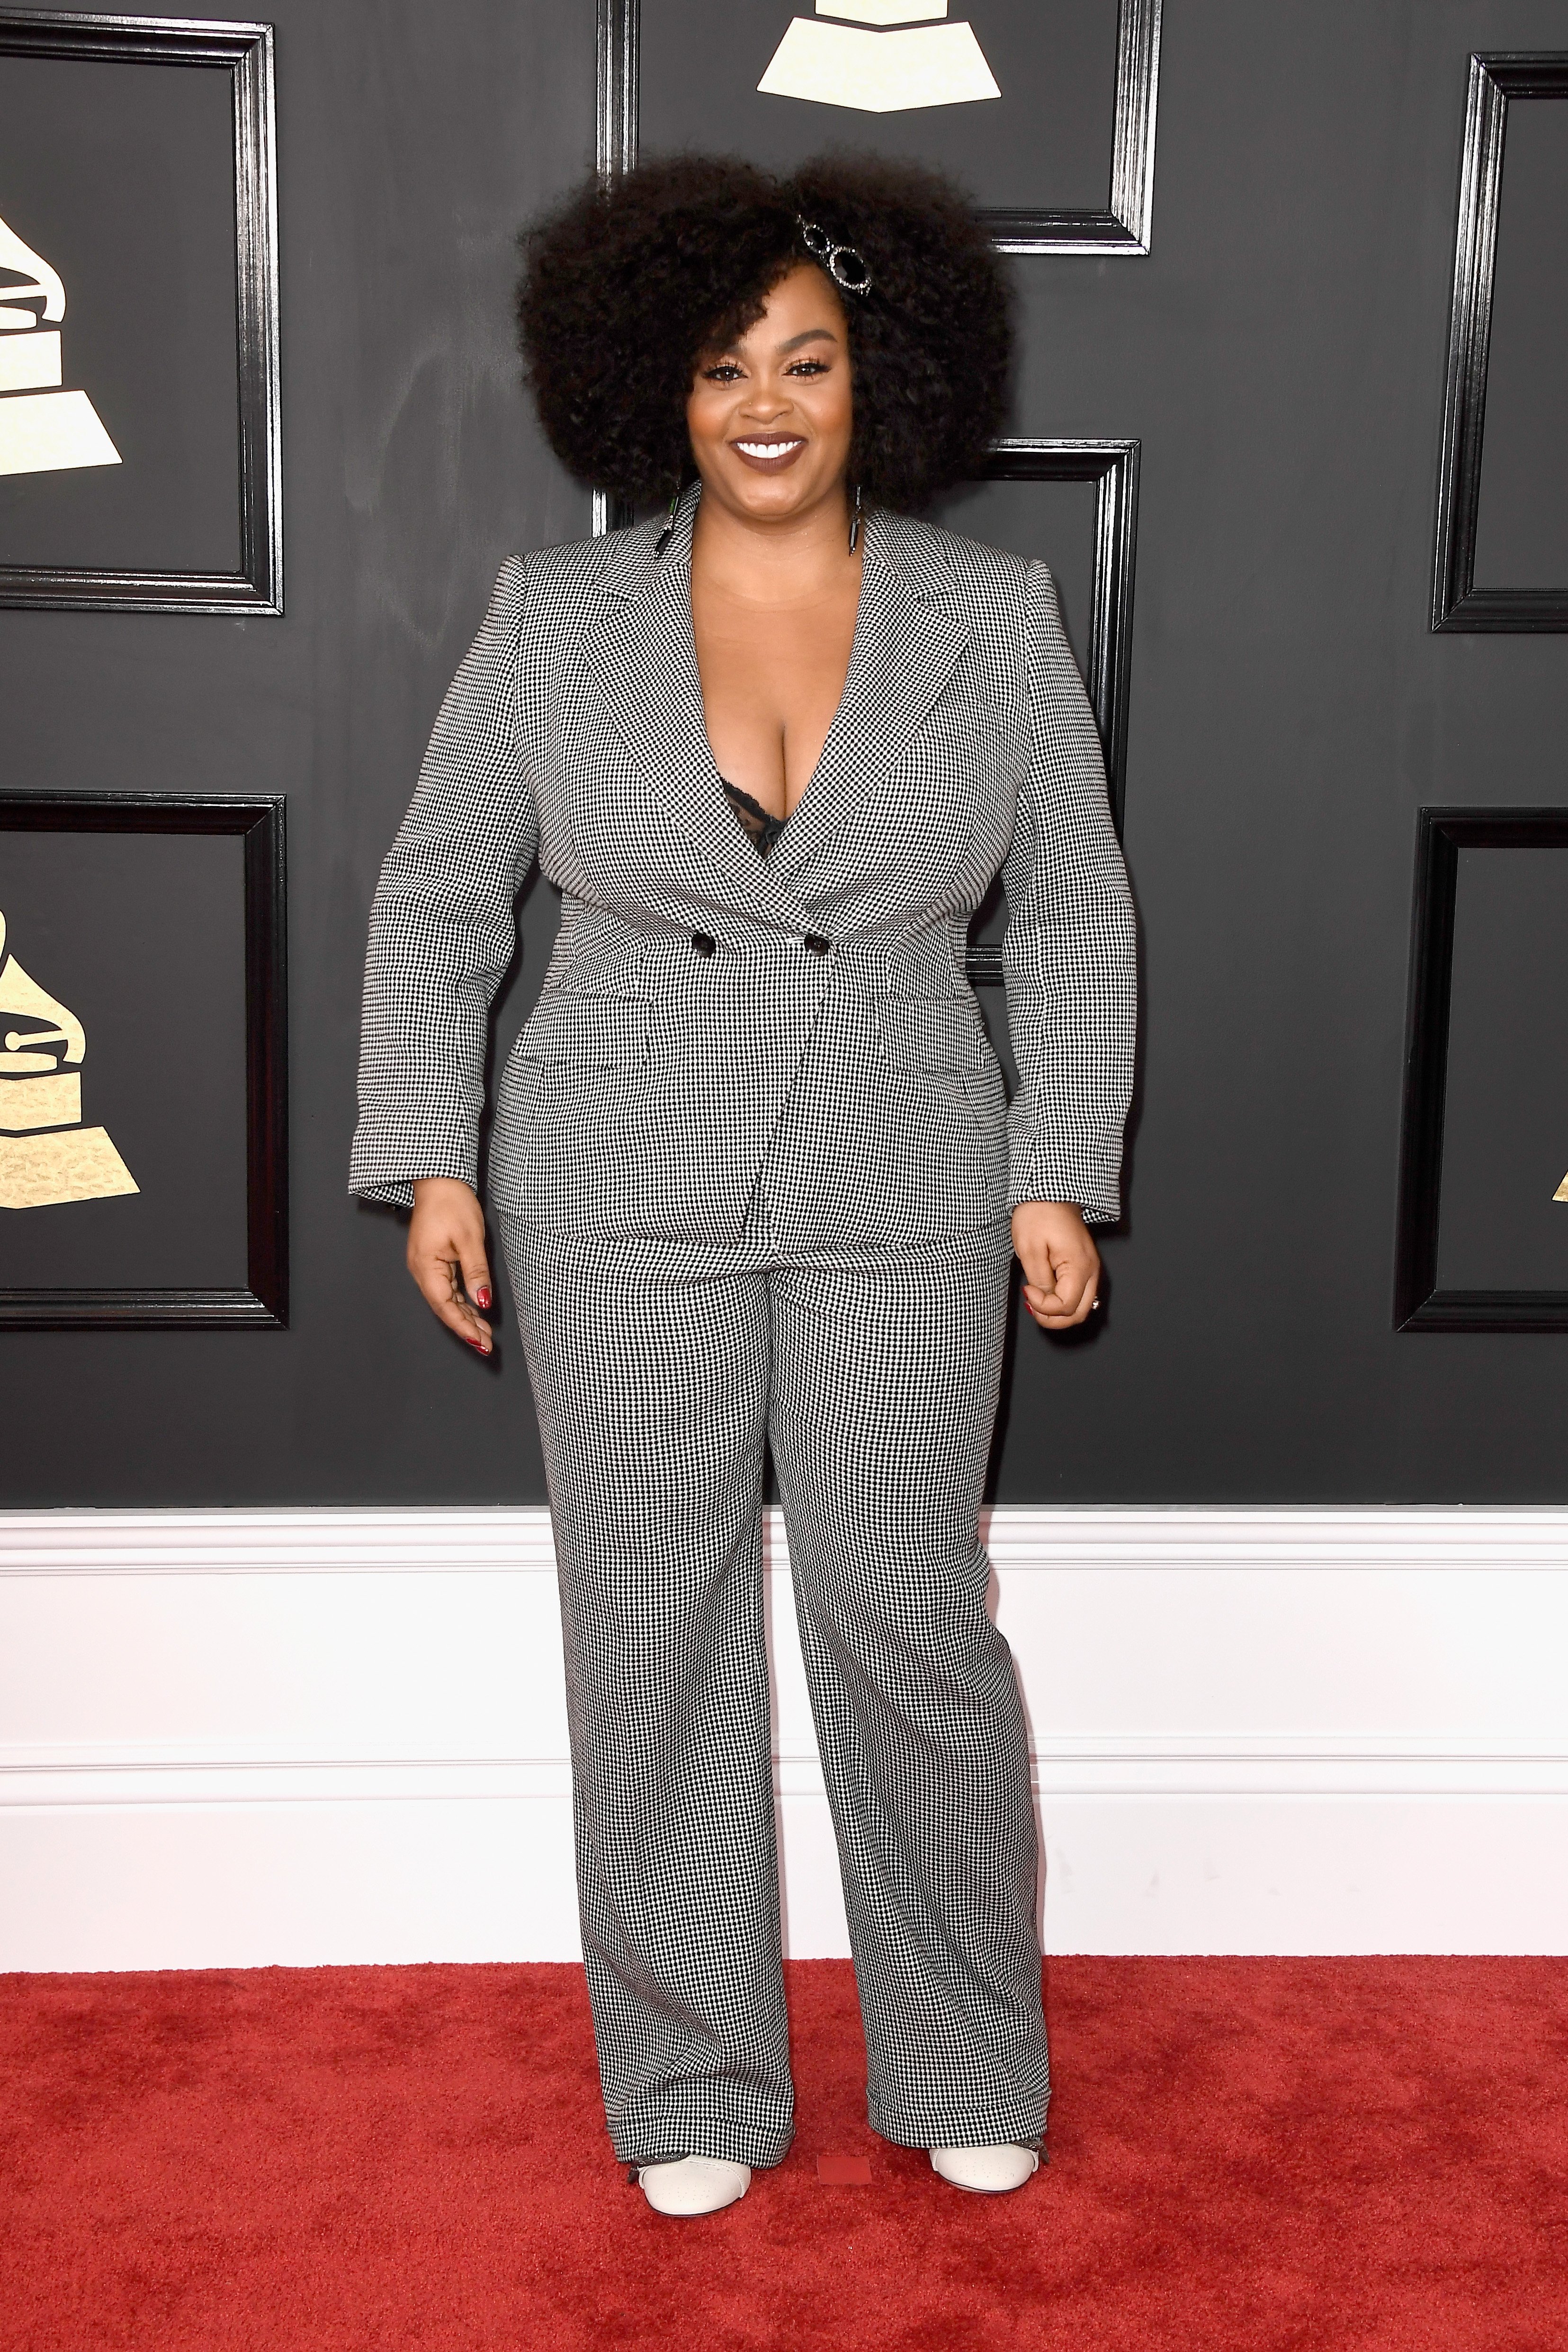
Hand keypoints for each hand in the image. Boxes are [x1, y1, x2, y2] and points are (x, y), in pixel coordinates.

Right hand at [408, 1178, 493, 1355]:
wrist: (439, 1180)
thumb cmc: (452, 1204)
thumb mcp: (470, 1239)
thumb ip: (475, 1272)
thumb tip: (482, 1301)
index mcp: (426, 1266)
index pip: (445, 1306)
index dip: (462, 1326)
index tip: (480, 1341)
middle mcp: (421, 1270)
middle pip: (443, 1307)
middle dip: (465, 1327)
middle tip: (487, 1345)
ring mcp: (425, 1266)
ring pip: (445, 1300)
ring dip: (464, 1316)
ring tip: (484, 1334)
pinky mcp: (432, 1261)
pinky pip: (446, 1288)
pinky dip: (460, 1302)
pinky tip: (474, 1310)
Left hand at [1011, 1200, 1100, 1331]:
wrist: (1050, 1193)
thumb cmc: (1038, 1214)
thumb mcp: (1030, 1249)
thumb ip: (1039, 1279)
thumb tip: (1042, 1300)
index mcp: (1080, 1267)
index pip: (1066, 1306)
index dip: (1043, 1307)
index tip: (1026, 1289)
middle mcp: (1092, 1271)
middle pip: (1078, 1314)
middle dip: (1052, 1318)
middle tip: (1030, 1304)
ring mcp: (1091, 1270)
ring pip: (1080, 1308)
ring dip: (1058, 1312)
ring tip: (1036, 1300)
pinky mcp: (1084, 1267)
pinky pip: (1078, 1295)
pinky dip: (1063, 1302)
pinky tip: (1046, 1293)